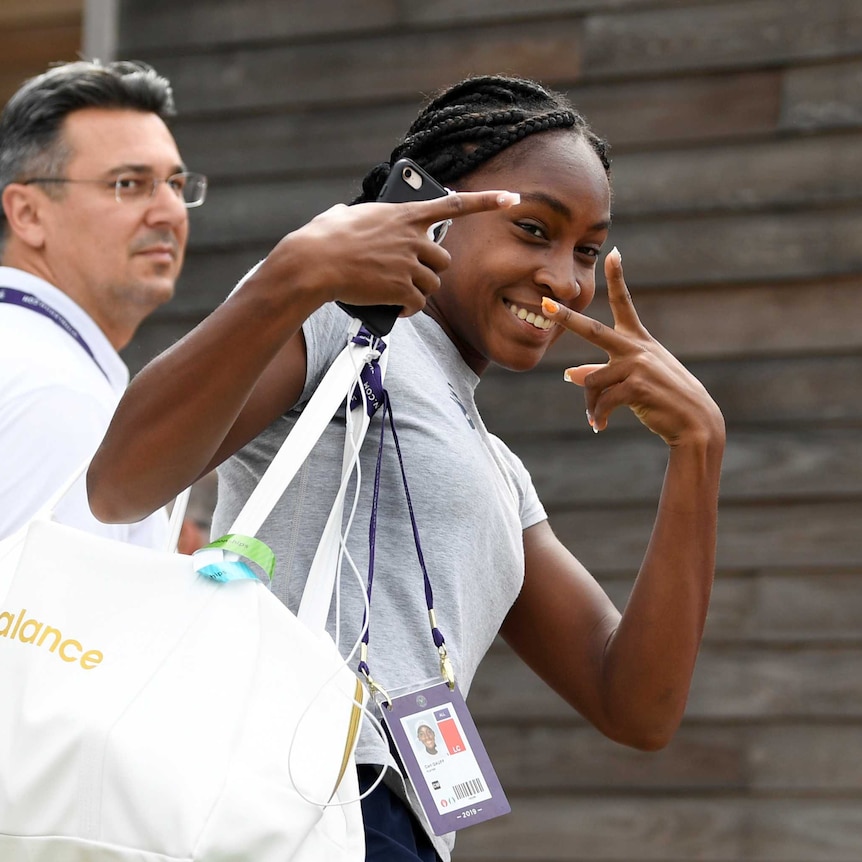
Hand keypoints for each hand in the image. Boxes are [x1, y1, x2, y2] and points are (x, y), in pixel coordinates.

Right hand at [262, 190, 519, 316]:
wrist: (313, 264)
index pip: (454, 204)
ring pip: (433, 284)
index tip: (511, 198)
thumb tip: (347, 215)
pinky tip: (394, 308)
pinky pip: (418, 304)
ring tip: (396, 293)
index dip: (486, 201)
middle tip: (410, 275)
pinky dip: (407, 309)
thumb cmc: (320, 239)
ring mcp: (409, 264)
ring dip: (418, 291)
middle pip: (443, 260)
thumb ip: (358, 214)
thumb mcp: (342, 215)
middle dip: (430, 270)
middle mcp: (412, 237)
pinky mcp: (401, 288)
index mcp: (403, 213)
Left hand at [541, 248, 723, 446]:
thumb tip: (568, 374)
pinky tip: (600, 426)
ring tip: (596, 418)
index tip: (613, 253)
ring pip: (592, 382)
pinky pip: (602, 402)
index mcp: (639, 340)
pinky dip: (598, 417)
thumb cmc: (664, 398)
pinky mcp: (637, 387)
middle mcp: (636, 348)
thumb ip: (601, 373)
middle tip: (546, 305)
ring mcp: (637, 366)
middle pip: (592, 330)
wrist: (695, 422)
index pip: (624, 303)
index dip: (618, 278)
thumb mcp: (635, 380)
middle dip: (567, 318)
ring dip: (591, 405)